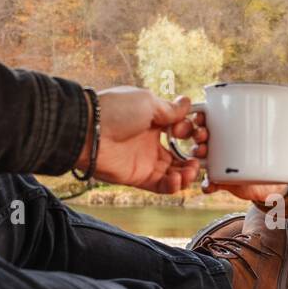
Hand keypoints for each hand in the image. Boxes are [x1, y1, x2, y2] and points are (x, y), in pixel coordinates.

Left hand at [76, 88, 208, 193]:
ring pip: (173, 173)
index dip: (189, 132)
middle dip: (192, 158)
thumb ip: (169, 109)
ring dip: (186, 174)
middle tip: (198, 157)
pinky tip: (177, 179)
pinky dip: (173, 186)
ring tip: (190, 171)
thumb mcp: (147, 102)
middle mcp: (149, 142)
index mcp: (152, 121)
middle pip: (179, 155)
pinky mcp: (138, 177)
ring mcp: (144, 161)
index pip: (179, 131)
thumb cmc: (115, 110)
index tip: (189, 131)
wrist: (89, 131)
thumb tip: (187, 103)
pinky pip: (161, 186)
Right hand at [200, 111, 287, 203]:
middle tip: (202, 134)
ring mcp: (219, 163)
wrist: (273, 179)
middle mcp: (219, 145)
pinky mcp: (223, 181)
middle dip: (197, 134)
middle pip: (201, 136)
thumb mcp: (280, 139)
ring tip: (202, 154)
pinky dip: (207, 185)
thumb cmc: (271, 151)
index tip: (201, 114)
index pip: (208, 118)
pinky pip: (209, 183)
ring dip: (198, 155)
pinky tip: (209, 186)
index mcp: (228, 130)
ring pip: (201, 158)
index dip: (200, 115)